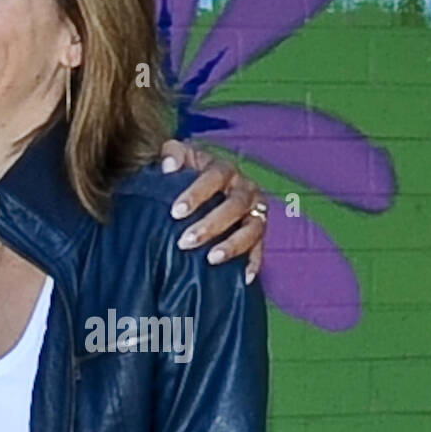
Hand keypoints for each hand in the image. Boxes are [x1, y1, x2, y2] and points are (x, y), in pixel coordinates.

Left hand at [159, 138, 264, 284]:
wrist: (207, 188)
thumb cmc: (188, 172)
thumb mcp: (180, 157)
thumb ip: (172, 153)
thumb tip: (168, 165)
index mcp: (224, 169)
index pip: (214, 177)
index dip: (196, 193)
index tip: (175, 212)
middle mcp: (245, 188)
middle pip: (235, 205)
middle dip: (211, 224)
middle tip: (185, 242)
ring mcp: (256, 211)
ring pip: (252, 228)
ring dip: (233, 245)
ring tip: (211, 259)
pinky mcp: (260, 233)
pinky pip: (261, 249)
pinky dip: (254, 263)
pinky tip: (244, 278)